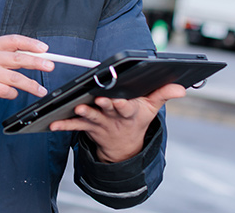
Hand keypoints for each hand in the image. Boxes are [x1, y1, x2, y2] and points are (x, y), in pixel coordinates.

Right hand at [0, 35, 53, 105]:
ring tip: (41, 90)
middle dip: (37, 63)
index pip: (14, 40)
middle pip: (18, 59)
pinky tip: (13, 93)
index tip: (44, 49)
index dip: (31, 44)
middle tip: (50, 66)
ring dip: (31, 85)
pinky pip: (6, 91)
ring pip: (16, 78)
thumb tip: (36, 56)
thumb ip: (8, 54)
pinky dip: (13, 93)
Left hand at [48, 83, 186, 162]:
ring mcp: (100, 123)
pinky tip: (52, 122)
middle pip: (108, 110)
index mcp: (130, 111)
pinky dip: (64, 124)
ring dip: (84, 113)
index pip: (127, 107)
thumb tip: (181, 87)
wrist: (124, 146)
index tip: (118, 99)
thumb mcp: (151, 108)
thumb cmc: (136, 118)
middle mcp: (114, 118)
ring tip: (77, 109)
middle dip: (104, 105)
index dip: (123, 104)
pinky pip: (74, 126)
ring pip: (91, 117)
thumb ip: (163, 94)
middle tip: (99, 100)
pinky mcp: (88, 127)